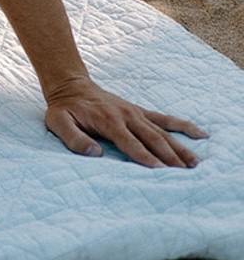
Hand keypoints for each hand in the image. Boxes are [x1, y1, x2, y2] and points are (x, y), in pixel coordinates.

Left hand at [42, 77, 206, 167]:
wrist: (70, 84)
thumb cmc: (64, 108)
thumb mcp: (58, 122)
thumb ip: (74, 139)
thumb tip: (94, 153)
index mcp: (108, 120)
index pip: (130, 143)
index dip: (145, 158)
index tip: (160, 172)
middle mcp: (126, 115)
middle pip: (152, 138)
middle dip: (169, 157)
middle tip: (186, 175)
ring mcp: (135, 112)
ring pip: (162, 131)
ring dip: (179, 147)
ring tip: (196, 164)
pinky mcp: (140, 111)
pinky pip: (164, 118)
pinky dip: (183, 125)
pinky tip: (200, 134)